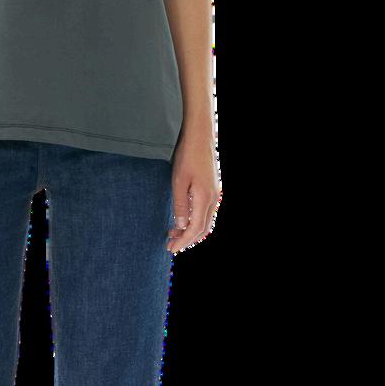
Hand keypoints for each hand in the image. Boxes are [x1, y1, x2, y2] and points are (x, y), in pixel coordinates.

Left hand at [166, 129, 221, 253]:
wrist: (199, 137)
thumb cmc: (187, 156)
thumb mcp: (178, 181)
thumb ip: (180, 205)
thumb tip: (181, 226)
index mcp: (205, 198)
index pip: (196, 229)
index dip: (184, 241)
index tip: (171, 248)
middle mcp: (213, 199)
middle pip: (203, 228)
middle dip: (187, 239)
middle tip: (171, 244)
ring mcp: (214, 194)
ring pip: (205, 220)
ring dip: (190, 229)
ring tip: (173, 232)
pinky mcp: (211, 188)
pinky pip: (205, 211)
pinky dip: (194, 219)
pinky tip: (182, 218)